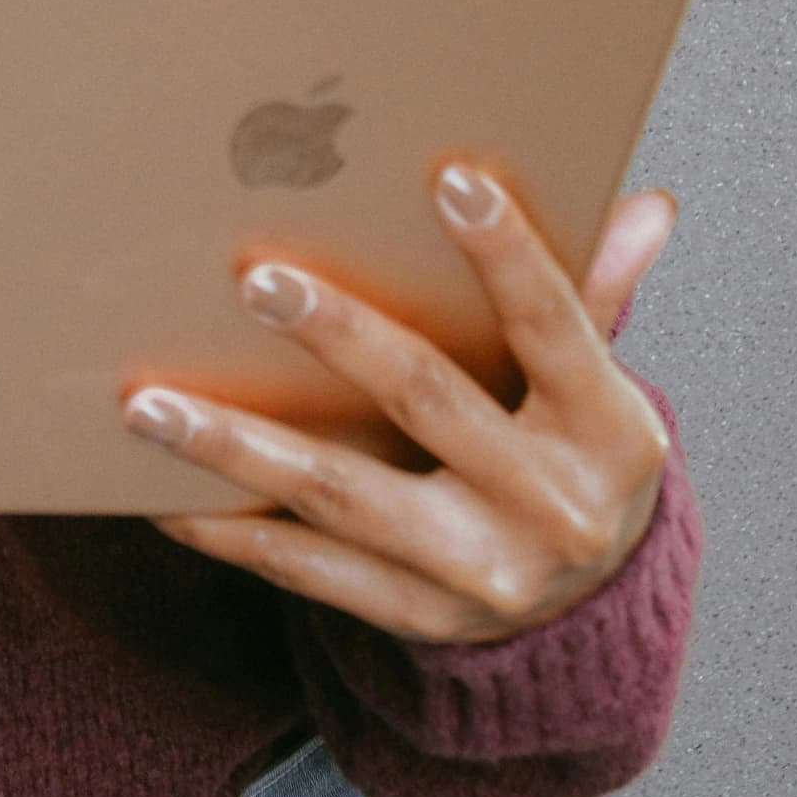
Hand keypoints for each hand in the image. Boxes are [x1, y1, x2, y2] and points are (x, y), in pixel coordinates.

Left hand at [120, 171, 678, 644]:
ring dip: (238, 448)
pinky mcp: (417, 620)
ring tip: (151, 403)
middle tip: (255, 278)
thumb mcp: (601, 380)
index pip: (556, 325)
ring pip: (342, 497)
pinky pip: (307, 572)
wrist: (593, 614)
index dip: (507, 252)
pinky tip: (161, 493)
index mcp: (610, 430)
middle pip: (429, 401)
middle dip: (339, 336)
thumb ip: (602, 290)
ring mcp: (480, 574)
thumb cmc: (575, 451)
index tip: (450, 175)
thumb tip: (645, 204)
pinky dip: (229, 532)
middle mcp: (550, 507)